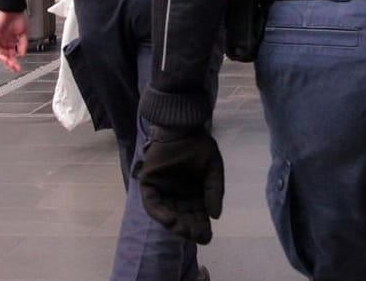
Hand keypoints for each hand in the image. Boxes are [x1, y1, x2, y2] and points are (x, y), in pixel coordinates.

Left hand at [0, 9, 28, 72]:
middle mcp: (5, 40)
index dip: (15, 60)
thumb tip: (22, 54)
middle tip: (15, 68)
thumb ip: (23, 44)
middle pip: (6, 55)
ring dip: (5, 60)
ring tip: (10, 65)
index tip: (18, 67)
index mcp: (12, 39)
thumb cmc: (18, 16)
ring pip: (0, 54)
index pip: (12, 53)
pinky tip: (5, 57)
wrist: (12, 8)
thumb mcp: (24, 32)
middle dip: (10, 63)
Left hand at [135, 128, 224, 243]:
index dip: (201, 226)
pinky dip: (159, 213)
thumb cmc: (198, 145)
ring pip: (167, 214)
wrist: (181, 127)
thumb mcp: (213, 168)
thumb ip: (214, 190)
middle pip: (183, 217)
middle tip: (197, 236)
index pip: (197, 214)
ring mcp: (163, 190)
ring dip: (175, 225)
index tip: (207, 237)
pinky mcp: (149, 185)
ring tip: (184, 231)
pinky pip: (152, 203)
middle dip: (190, 229)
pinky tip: (170, 220)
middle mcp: (178, 194)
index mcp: (194, 192)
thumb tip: (216, 216)